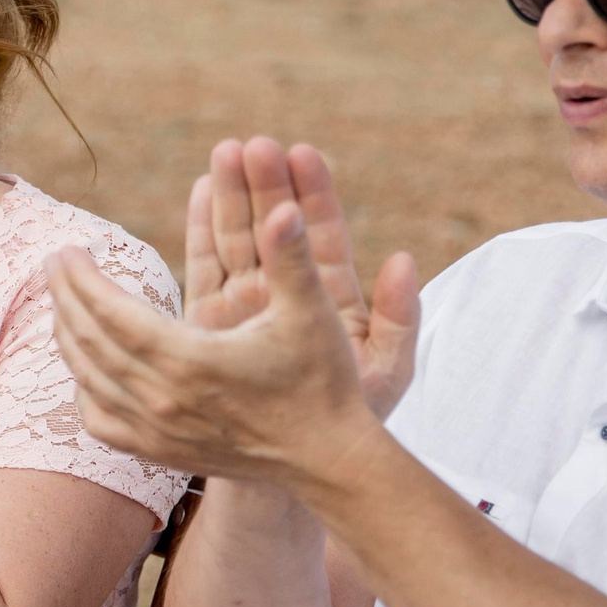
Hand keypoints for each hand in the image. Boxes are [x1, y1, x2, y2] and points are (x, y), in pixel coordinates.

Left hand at [49, 199, 378, 493]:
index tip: (67, 249)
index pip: (109, 312)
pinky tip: (84, 366)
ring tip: (62, 302)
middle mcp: (161, 399)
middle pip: (88, 341)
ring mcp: (156, 431)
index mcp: (188, 359)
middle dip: (65, 297)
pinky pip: (100, 421)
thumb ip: (292, 256)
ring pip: (87, 378)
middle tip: (54, 263)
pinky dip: (83, 388)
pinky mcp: (160, 454)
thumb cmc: (322, 380)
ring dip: (67, 336)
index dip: (81, 278)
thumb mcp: (312, 312)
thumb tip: (285, 209)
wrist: (327, 459)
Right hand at [185, 137, 418, 418]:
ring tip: (223, 153)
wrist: (298, 460)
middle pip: (275, 226)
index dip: (313, 194)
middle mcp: (287, 293)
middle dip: (264, 184)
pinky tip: (200, 188)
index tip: (302, 153)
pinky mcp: (211, 321)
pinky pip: (205, 266)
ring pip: (238, 239)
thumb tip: (406, 261)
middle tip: (253, 146)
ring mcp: (247, 304)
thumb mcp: (387, 371)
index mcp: (331, 298)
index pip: (321, 234)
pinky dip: (202, 228)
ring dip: (230, 195)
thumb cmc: (348, 417)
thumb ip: (399, 319)